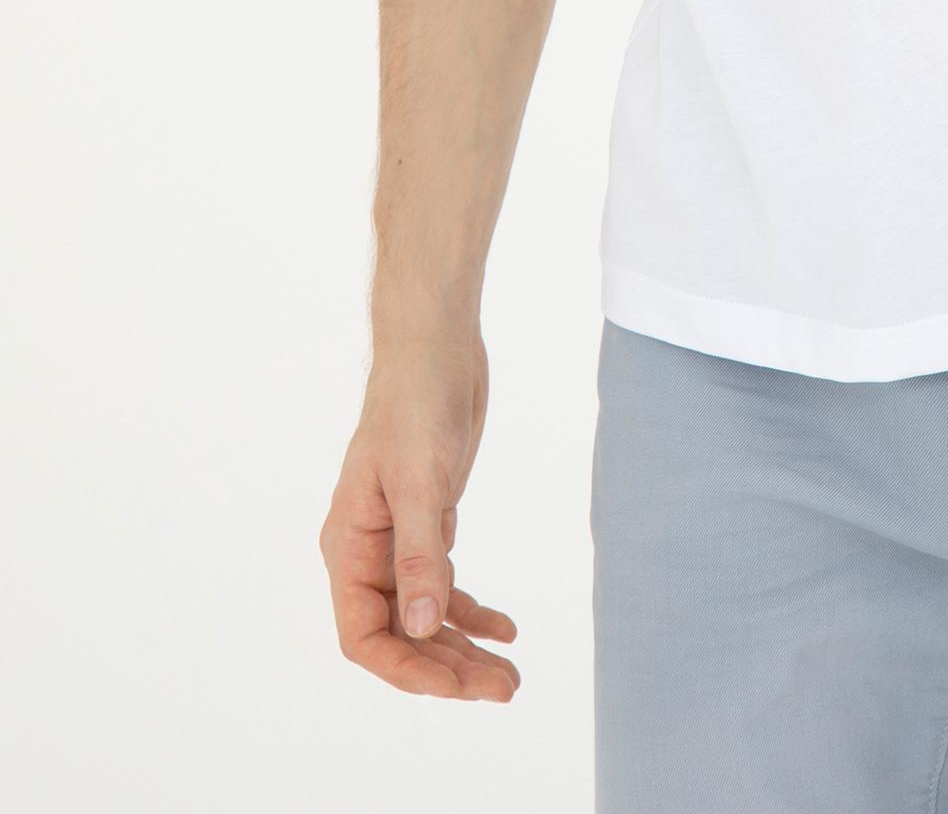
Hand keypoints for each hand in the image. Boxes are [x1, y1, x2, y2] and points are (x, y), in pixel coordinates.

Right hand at [320, 332, 519, 700]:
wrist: (436, 349)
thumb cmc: (414, 405)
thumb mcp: (418, 481)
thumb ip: (418, 556)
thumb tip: (419, 628)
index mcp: (347, 546)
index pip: (364, 635)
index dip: (407, 669)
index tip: (457, 684)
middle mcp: (367, 553)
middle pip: (401, 634)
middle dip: (448, 666)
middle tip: (503, 688)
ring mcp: (398, 541)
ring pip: (426, 615)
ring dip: (464, 647)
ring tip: (510, 676)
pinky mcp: (430, 523)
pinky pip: (445, 584)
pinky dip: (473, 611)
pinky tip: (506, 628)